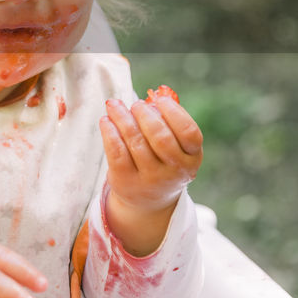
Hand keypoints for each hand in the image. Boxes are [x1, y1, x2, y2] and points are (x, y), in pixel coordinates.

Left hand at [100, 95, 203, 235]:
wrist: (148, 200)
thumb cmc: (162, 161)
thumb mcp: (175, 147)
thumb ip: (168, 123)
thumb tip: (153, 97)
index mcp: (192, 158)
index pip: (188, 133)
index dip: (174, 113)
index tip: (160, 100)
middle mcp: (175, 171)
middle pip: (160, 137)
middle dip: (145, 115)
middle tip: (136, 104)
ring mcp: (151, 179)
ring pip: (135, 142)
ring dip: (122, 118)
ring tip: (114, 105)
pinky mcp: (127, 182)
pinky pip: (117, 152)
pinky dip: (109, 133)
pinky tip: (106, 121)